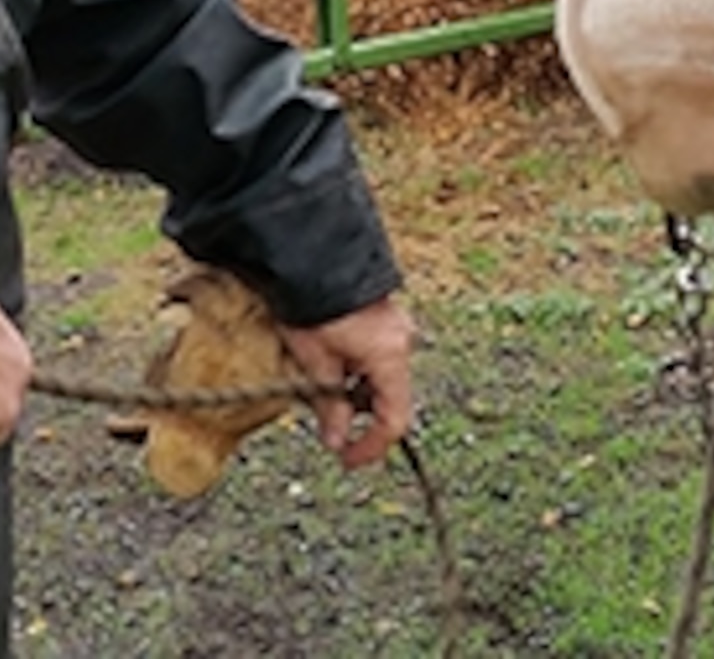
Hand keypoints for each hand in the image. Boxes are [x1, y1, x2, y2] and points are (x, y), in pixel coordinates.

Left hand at [279, 296, 416, 470]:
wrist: (311, 254)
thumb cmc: (311, 303)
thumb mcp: (315, 361)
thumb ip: (330, 406)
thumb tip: (336, 440)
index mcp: (390, 357)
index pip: (394, 420)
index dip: (371, 447)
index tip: (347, 459)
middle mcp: (402, 344)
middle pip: (391, 399)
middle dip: (360, 417)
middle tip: (328, 425)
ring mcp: (397, 329)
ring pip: (383, 379)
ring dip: (357, 393)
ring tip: (321, 386)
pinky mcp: (386, 319)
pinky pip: (379, 358)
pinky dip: (358, 372)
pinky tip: (331, 364)